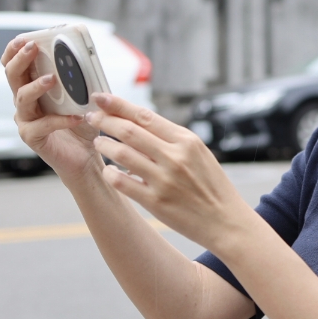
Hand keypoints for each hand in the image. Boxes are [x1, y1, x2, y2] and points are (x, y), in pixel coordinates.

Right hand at [1, 36, 100, 178]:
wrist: (85, 155)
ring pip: (22, 98)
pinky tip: (76, 116)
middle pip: (12, 77)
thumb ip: (80, 79)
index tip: (23, 38)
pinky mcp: (32, 138)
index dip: (14, 51)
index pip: (15, 66)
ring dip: (36, 86)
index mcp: (32, 88)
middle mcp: (24, 103)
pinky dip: (60, 119)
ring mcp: (26, 120)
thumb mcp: (83, 96)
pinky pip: (43, 125)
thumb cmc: (82, 123)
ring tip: (52, 79)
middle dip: (20, 60)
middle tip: (32, 48)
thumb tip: (87, 58)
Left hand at [86, 93, 255, 251]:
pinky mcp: (156, 202)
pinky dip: (110, 173)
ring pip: (121, 154)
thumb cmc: (212, 185)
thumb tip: (138, 123)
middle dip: (104, 120)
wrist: (226, 220)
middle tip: (91, 117)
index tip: (100, 98)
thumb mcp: (199, 153)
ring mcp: (164, 180)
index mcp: (186, 140)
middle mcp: (175, 157)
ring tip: (97, 142)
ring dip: (103, 145)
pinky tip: (108, 171)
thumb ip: (171, 139)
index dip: (118, 105)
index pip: (144, 115)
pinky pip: (122, 182)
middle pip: (129, 131)